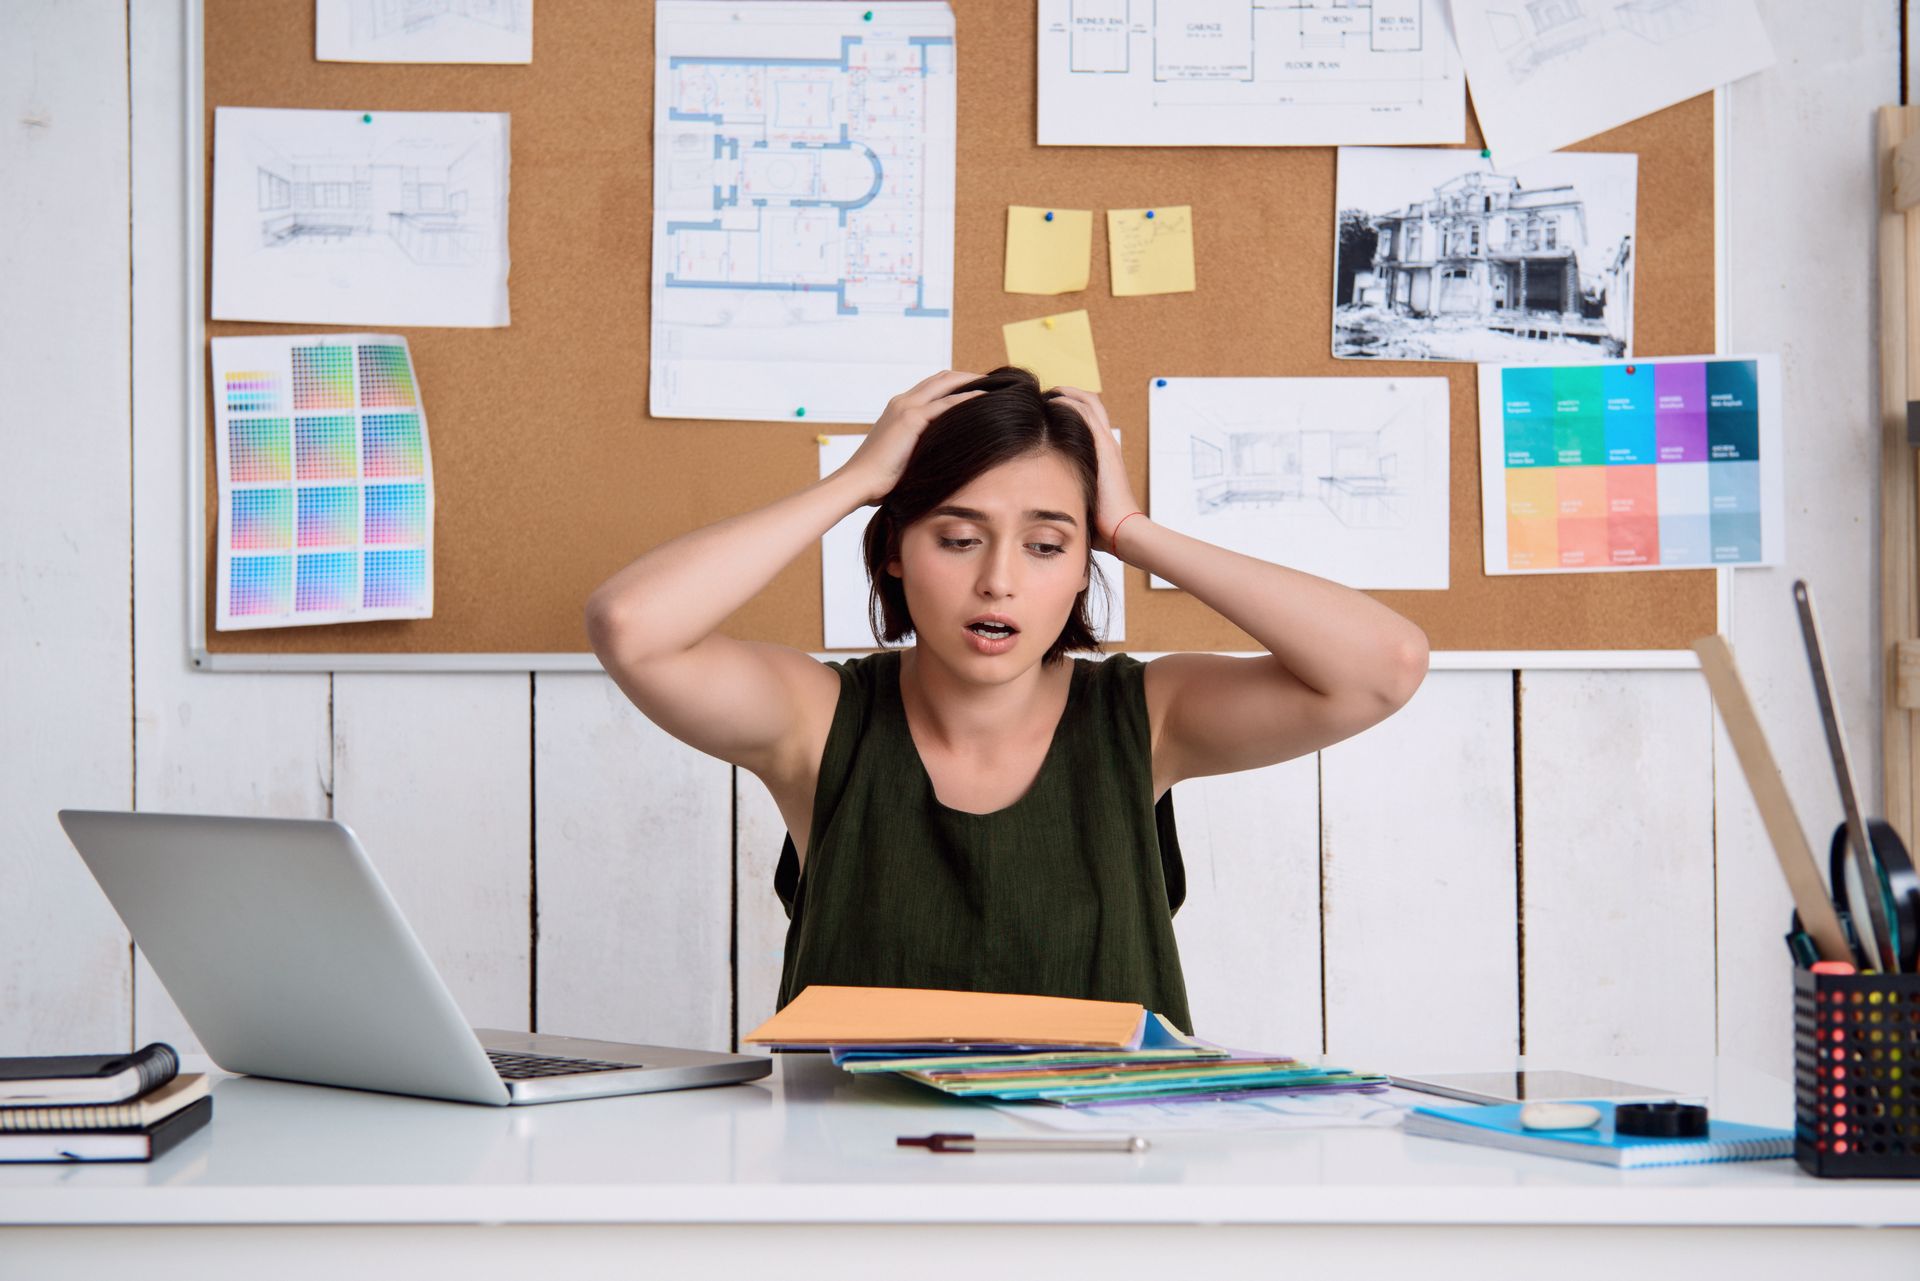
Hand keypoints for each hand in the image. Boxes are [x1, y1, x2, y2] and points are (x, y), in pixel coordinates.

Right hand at [843, 370, 983, 504]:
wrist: (858, 482)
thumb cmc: (877, 479)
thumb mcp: (902, 456)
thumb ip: (919, 448)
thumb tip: (940, 457)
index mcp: (898, 409)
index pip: (931, 387)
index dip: (954, 385)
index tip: (976, 389)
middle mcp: (902, 402)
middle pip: (941, 378)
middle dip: (967, 376)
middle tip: (991, 381)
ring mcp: (905, 407)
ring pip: (945, 383)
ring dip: (971, 381)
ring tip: (993, 385)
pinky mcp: (911, 419)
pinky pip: (947, 403)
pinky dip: (968, 398)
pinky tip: (986, 399)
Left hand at [1051, 387, 1139, 555]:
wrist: (1121, 529)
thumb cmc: (1102, 523)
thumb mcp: (1082, 498)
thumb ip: (1069, 489)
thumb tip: (1047, 498)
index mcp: (1105, 454)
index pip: (1090, 418)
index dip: (1070, 407)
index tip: (1047, 410)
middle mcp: (1108, 443)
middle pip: (1092, 403)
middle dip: (1067, 393)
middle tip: (1045, 396)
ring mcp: (1107, 442)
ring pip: (1089, 402)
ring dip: (1065, 393)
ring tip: (1044, 395)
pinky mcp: (1103, 445)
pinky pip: (1085, 412)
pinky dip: (1068, 401)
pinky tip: (1050, 403)